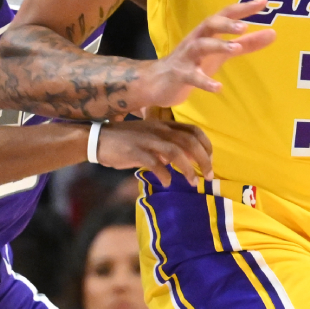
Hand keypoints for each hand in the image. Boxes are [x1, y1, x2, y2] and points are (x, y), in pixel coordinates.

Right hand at [95, 118, 213, 187]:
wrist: (98, 138)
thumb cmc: (125, 140)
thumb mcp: (149, 137)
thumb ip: (165, 146)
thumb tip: (182, 159)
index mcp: (163, 125)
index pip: (193, 130)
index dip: (206, 145)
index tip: (211, 159)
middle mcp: (158, 130)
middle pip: (189, 141)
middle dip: (203, 160)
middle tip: (209, 176)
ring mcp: (147, 140)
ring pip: (175, 151)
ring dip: (188, 169)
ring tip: (193, 183)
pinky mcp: (135, 151)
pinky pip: (155, 163)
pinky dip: (164, 174)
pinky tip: (167, 183)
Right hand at [143, 1, 275, 107]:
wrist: (157, 82)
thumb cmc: (194, 63)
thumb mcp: (221, 53)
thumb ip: (247, 44)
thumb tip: (273, 34)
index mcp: (208, 32)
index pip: (226, 14)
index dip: (244, 8)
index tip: (264, 2)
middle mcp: (197, 39)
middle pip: (210, 24)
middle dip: (226, 23)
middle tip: (244, 26)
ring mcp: (187, 57)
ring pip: (200, 46)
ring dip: (218, 45)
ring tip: (235, 49)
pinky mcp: (180, 75)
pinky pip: (192, 76)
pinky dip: (204, 81)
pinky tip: (218, 87)